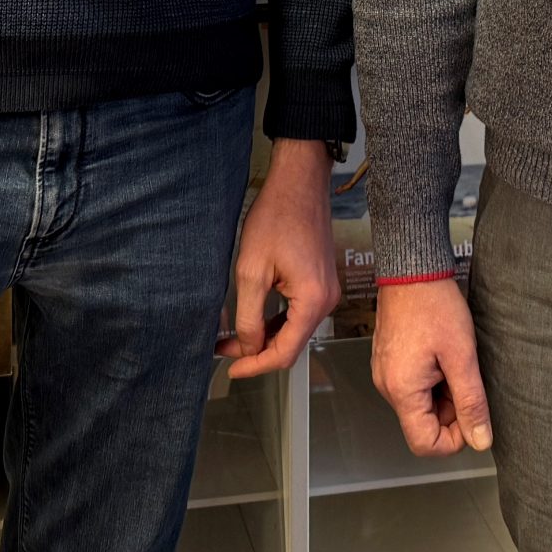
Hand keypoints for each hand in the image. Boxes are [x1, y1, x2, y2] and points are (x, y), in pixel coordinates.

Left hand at [218, 139, 337, 377]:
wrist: (299, 183)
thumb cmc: (276, 218)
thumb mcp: (252, 270)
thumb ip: (249, 316)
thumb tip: (247, 347)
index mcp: (312, 301)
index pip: (284, 352)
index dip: (255, 365)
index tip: (230, 368)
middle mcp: (326, 301)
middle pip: (292, 345)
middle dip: (257, 352)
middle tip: (225, 350)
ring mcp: (327, 291)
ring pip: (295, 330)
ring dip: (266, 337)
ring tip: (234, 337)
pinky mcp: (321, 282)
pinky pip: (299, 312)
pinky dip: (277, 321)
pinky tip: (255, 318)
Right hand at [373, 277, 491, 455]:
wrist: (412, 269)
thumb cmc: (434, 305)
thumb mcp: (462, 356)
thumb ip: (471, 402)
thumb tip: (479, 439)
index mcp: (401, 390)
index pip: (425, 444)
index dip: (454, 439)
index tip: (472, 415)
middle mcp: (387, 386)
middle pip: (423, 425)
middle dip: (451, 410)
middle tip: (465, 377)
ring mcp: (385, 373)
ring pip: (420, 406)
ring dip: (443, 393)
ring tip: (453, 361)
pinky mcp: (388, 362)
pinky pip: (413, 387)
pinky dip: (432, 380)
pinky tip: (442, 354)